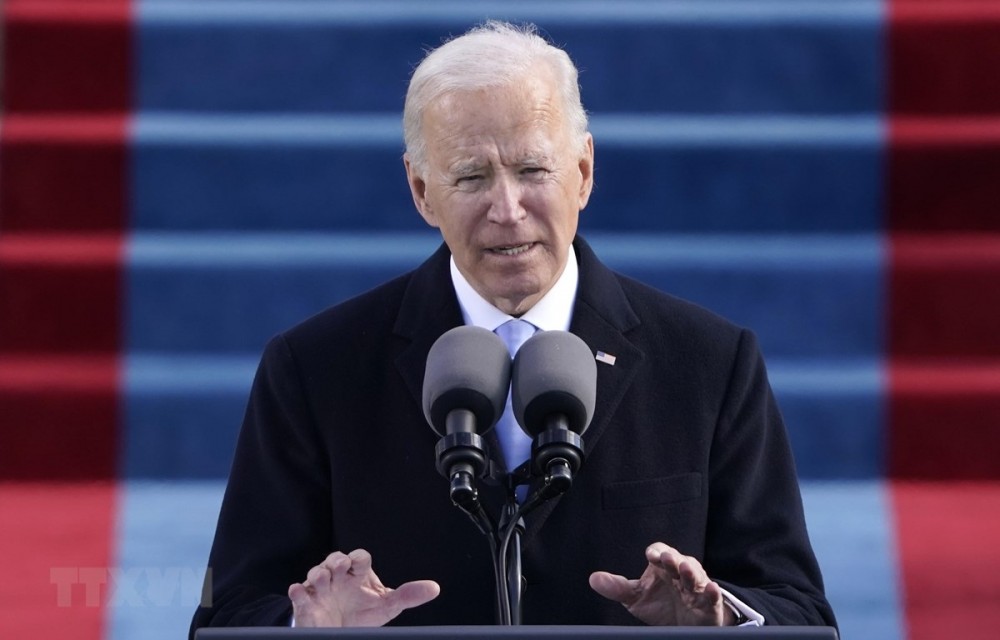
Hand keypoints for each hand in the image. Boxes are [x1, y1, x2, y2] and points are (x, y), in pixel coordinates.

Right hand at [288, 549, 440, 626]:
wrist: (339, 630)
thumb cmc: (362, 612)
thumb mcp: (387, 605)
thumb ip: (408, 596)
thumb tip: (434, 588)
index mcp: (358, 574)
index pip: (359, 558)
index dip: (358, 559)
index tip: (359, 565)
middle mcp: (339, 577)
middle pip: (335, 559)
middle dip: (336, 561)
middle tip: (340, 567)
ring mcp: (321, 589)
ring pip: (316, 573)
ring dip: (319, 574)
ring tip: (323, 580)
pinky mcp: (306, 603)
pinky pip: (299, 594)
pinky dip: (298, 592)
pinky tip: (300, 591)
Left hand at [589, 542, 733, 625]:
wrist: (685, 626)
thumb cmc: (661, 604)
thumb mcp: (636, 597)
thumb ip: (617, 588)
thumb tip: (594, 578)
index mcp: (663, 567)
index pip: (660, 552)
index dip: (657, 552)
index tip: (651, 556)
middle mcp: (680, 573)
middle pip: (679, 560)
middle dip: (673, 558)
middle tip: (667, 559)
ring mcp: (696, 588)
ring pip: (696, 575)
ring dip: (691, 571)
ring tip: (684, 569)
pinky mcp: (709, 604)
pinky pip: (713, 596)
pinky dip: (712, 592)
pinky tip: (711, 589)